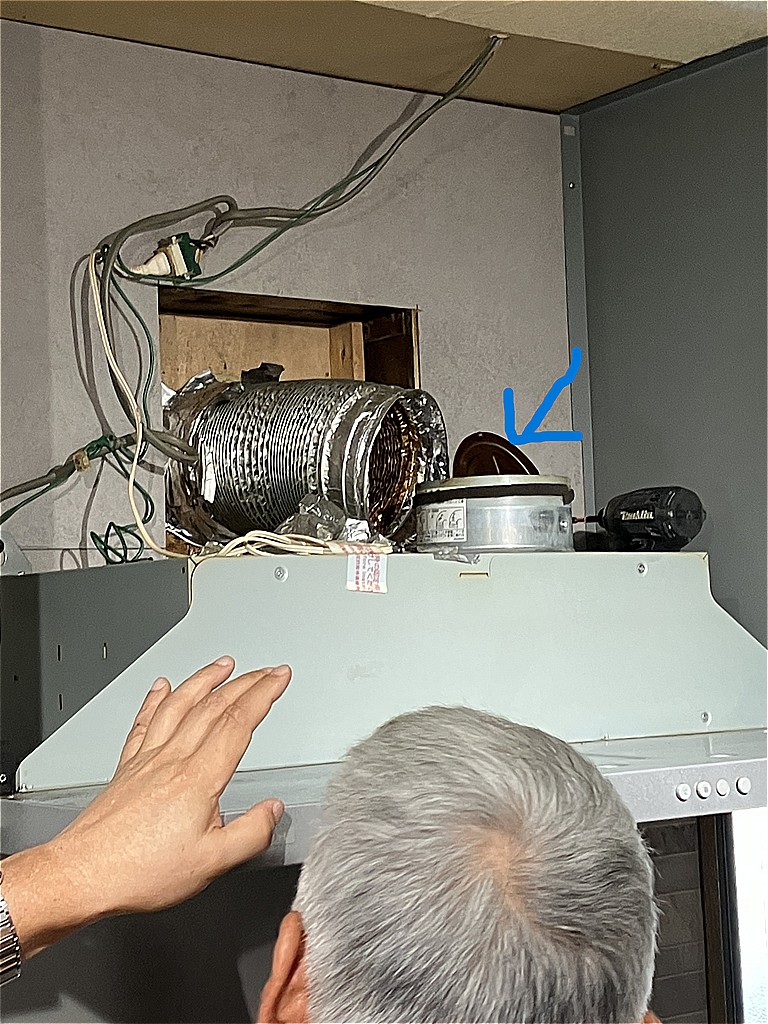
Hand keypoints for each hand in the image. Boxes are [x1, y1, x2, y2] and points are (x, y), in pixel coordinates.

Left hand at [0, 657, 289, 957]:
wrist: (82, 874)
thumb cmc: (139, 872)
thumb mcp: (211, 864)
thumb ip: (250, 834)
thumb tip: (272, 811)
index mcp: (197, 779)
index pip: (238, 723)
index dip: (264, 694)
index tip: (279, 678)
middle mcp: (172, 761)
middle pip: (213, 707)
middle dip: (246, 682)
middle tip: (267, 670)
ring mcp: (146, 760)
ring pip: (179, 705)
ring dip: (204, 679)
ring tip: (223, 665)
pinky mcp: (126, 768)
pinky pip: (144, 722)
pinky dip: (155, 699)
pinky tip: (160, 687)